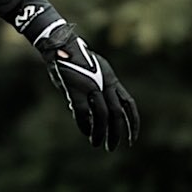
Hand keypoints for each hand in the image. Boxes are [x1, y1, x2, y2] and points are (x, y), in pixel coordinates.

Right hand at [26, 17, 138, 149]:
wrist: (58, 44)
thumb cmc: (70, 59)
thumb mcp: (89, 74)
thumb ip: (91, 92)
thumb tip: (85, 114)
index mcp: (111, 79)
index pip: (128, 104)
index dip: (133, 122)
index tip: (132, 138)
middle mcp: (105, 83)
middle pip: (117, 113)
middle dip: (116, 132)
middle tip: (113, 147)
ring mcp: (91, 85)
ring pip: (102, 115)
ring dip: (101, 132)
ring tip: (98, 144)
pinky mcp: (75, 88)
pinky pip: (82, 112)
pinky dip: (85, 125)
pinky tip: (86, 133)